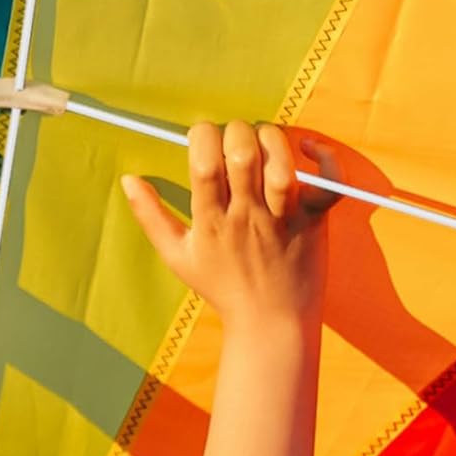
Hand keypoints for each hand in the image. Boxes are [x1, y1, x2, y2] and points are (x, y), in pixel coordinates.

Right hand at [122, 119, 338, 331]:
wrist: (269, 324)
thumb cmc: (222, 288)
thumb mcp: (177, 256)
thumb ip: (150, 216)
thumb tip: (128, 180)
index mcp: (210, 221)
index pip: (203, 163)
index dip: (202, 135)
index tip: (204, 137)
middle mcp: (246, 216)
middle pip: (242, 154)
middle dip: (237, 131)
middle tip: (236, 139)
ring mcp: (281, 219)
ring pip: (281, 164)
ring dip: (273, 139)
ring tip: (265, 140)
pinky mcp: (313, 221)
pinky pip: (327, 185)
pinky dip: (326, 160)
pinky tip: (312, 147)